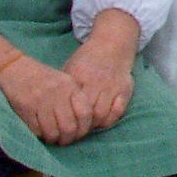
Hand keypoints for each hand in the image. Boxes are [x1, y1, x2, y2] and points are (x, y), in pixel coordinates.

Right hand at [0, 54, 93, 145]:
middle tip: (65, 140)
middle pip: (69, 127)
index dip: (84, 128)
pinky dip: (40, 135)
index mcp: (70, 86)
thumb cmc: (43, 78)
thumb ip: (75, 99)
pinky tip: (41, 132)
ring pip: (52, 132)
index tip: (80, 133)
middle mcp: (57, 93)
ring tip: (53, 138)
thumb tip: (86, 124)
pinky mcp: (25, 108)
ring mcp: (40, 101)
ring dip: (54, 139)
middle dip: (68, 139)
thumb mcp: (64, 82)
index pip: (85, 113)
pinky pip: (37, 131)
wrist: (15, 68)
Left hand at [64, 10, 139, 131]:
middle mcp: (96, 82)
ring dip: (93, 125)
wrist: (112, 45)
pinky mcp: (125, 90)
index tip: (62, 125)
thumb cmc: (87, 59)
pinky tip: (102, 121)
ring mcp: (112, 87)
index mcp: (79, 76)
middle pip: (86, 113)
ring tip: (87, 127)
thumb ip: (64, 87)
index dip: (66, 118)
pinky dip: (109, 121)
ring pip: (102, 115)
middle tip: (74, 131)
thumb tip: (51, 109)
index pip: (71, 104)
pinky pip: (117, 112)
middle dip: (79, 126)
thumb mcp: (71, 68)